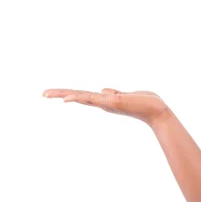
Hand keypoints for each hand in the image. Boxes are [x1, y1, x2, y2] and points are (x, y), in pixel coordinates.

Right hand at [42, 88, 171, 127]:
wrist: (158, 111)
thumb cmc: (146, 103)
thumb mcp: (127, 95)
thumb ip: (114, 94)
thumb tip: (103, 90)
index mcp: (106, 101)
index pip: (85, 96)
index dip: (70, 94)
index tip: (56, 94)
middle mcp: (104, 103)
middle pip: (79, 97)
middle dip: (60, 94)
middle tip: (42, 93)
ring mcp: (107, 104)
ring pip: (82, 97)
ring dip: (64, 94)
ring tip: (47, 93)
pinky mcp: (113, 103)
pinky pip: (94, 99)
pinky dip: (80, 98)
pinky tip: (67, 99)